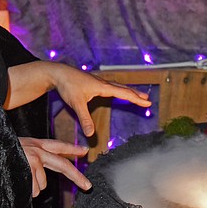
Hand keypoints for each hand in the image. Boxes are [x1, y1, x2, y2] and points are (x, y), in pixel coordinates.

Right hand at [20, 136, 91, 195]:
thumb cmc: (2, 151)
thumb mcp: (20, 151)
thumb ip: (34, 160)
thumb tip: (42, 182)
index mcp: (36, 144)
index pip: (58, 146)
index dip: (72, 149)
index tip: (85, 151)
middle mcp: (38, 149)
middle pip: (62, 165)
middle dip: (77, 177)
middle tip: (88, 186)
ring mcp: (34, 156)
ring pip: (42, 183)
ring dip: (32, 187)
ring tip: (19, 178)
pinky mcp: (29, 164)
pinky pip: (34, 187)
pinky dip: (27, 189)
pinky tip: (17, 181)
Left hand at [36, 63, 150, 135]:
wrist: (58, 73)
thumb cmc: (68, 86)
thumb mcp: (77, 104)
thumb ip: (85, 119)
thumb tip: (91, 134)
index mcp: (103, 87)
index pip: (124, 94)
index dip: (136, 99)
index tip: (147, 102)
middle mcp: (103, 83)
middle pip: (124, 89)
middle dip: (136, 94)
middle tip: (148, 99)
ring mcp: (99, 82)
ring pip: (118, 86)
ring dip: (129, 91)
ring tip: (137, 95)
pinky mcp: (94, 82)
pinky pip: (112, 86)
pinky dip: (120, 89)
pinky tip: (117, 92)